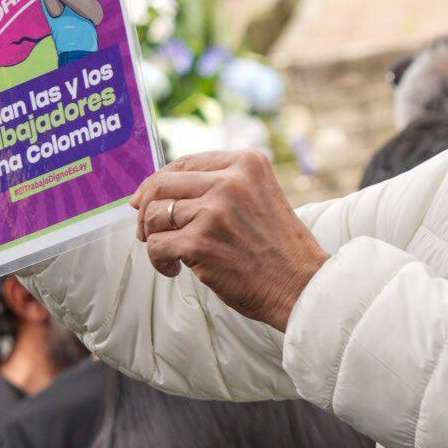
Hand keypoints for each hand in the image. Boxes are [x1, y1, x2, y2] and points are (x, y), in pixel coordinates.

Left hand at [132, 151, 329, 331]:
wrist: (301, 285)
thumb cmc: (278, 248)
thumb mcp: (260, 197)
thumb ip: (222, 186)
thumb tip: (158, 189)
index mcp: (247, 164)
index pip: (186, 163)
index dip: (160, 181)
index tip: (147, 199)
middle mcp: (230, 181)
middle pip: (162, 184)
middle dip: (146, 208)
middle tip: (148, 229)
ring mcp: (214, 211)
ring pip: (155, 215)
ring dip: (154, 238)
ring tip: (171, 254)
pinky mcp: (200, 243)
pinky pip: (156, 246)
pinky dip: (159, 261)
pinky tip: (175, 269)